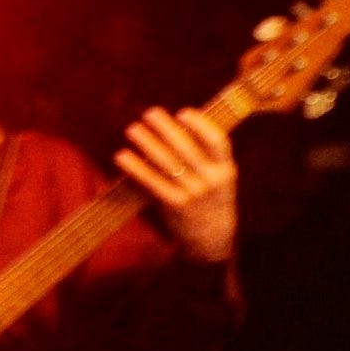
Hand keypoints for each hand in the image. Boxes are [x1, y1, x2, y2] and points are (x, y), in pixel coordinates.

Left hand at [115, 106, 236, 262]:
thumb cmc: (211, 199)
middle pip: (188, 149)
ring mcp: (194, 194)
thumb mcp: (219, 178)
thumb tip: (178, 125)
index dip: (201, 125)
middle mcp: (212, 181)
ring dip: (148, 144)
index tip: (182, 113)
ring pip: (168, 164)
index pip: (217, 141)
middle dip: (167, 129)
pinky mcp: (175, 206)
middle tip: (150, 113)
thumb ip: (206, 156)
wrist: (212, 237)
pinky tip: (122, 156)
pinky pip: (153, 183)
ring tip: (133, 129)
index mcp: (226, 169)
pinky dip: (136, 168)